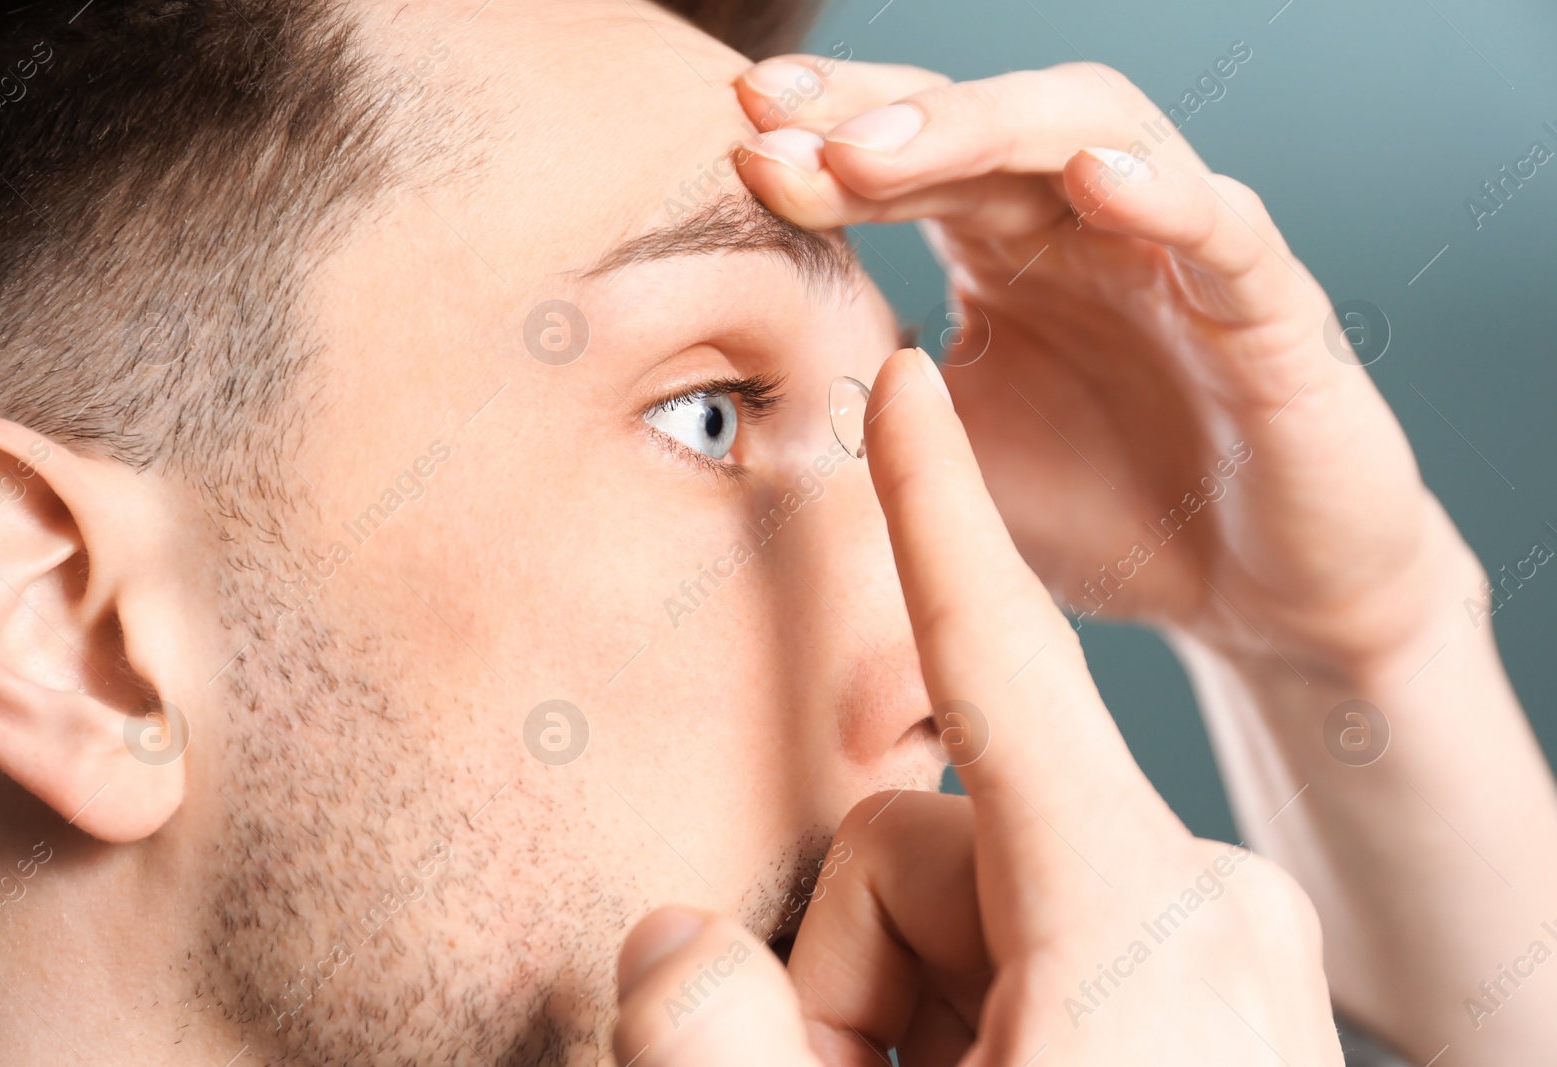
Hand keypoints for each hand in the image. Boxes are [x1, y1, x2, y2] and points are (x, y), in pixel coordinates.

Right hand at [612, 349, 1342, 1065]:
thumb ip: (721, 1036)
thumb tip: (671, 940)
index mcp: (1139, 913)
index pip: (997, 650)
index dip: (931, 503)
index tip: (904, 381)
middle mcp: (1200, 901)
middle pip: (937, 829)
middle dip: (862, 957)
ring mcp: (1221, 948)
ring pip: (982, 887)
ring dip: (913, 999)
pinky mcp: (1217, 987)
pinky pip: (1049, 936)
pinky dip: (984, 1014)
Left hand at [734, 57, 1469, 675]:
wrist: (1253, 600)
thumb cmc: (1106, 515)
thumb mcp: (958, 470)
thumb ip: (875, 417)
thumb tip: (755, 388)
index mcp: (1005, 250)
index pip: (910, 162)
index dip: (823, 145)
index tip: (735, 145)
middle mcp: (1085, 226)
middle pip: (979, 121)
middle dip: (873, 115)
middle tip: (775, 117)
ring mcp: (1176, 251)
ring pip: (1093, 130)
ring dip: (983, 127)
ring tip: (878, 150)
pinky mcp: (1270, 306)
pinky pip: (1221, 226)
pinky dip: (1162, 193)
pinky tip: (1090, 179)